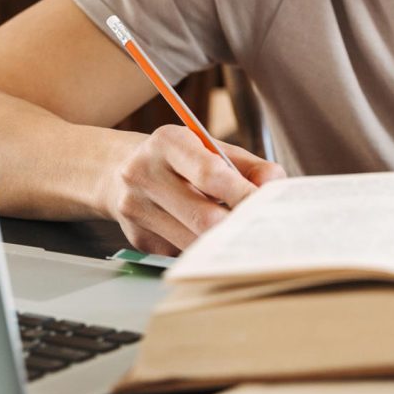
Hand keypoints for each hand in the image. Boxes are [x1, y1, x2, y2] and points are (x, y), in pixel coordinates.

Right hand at [106, 124, 285, 254]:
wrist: (118, 171)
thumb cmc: (179, 159)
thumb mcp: (212, 148)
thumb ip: (249, 166)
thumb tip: (275, 186)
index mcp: (167, 142)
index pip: (210, 173)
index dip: (243, 193)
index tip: (265, 204)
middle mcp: (144, 174)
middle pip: (203, 215)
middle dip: (236, 224)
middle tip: (259, 227)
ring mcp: (136, 209)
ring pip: (194, 240)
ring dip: (222, 240)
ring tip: (239, 232)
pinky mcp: (139, 238)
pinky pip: (182, 250)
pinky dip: (203, 247)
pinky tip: (209, 235)